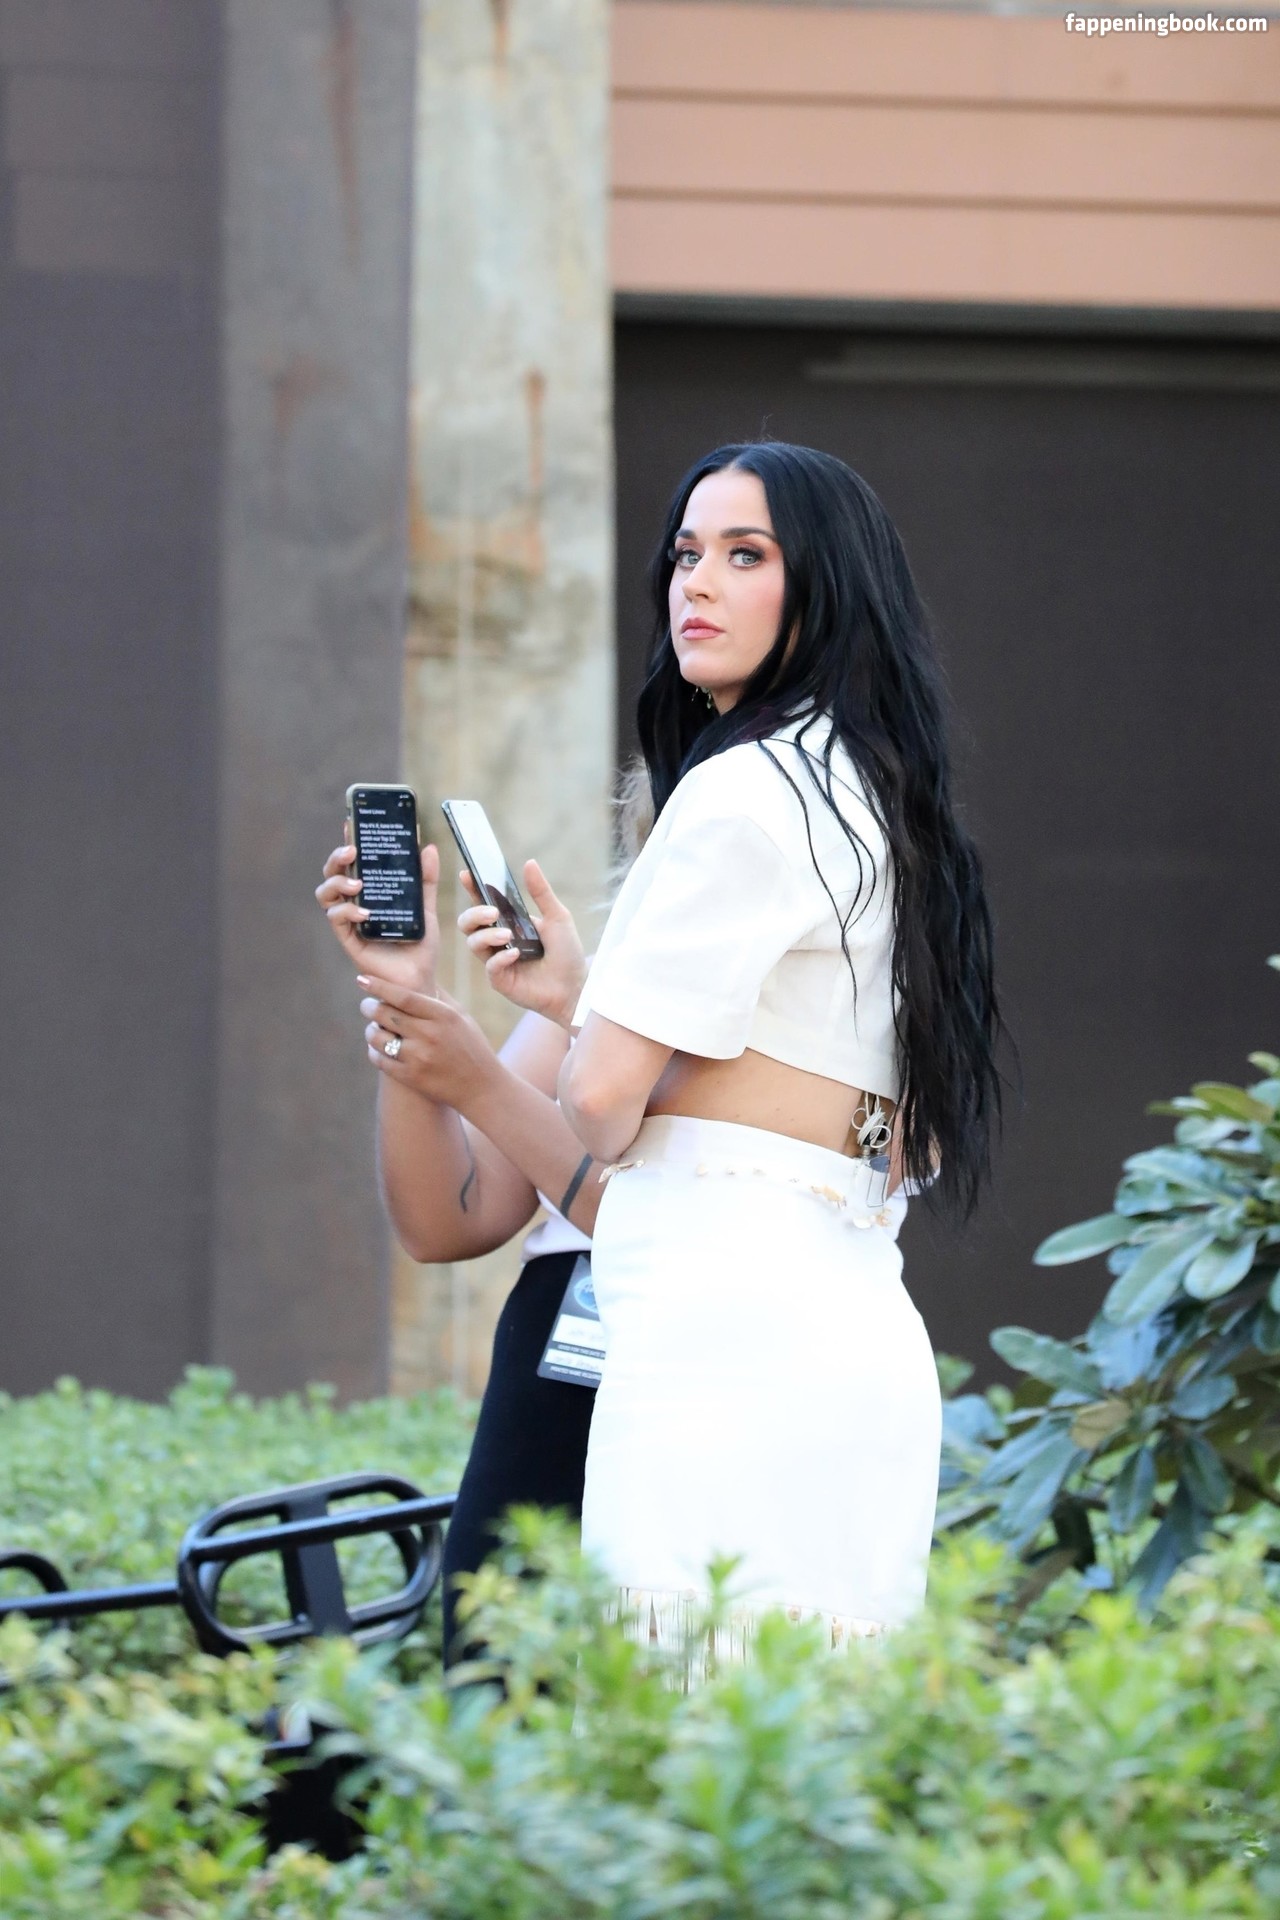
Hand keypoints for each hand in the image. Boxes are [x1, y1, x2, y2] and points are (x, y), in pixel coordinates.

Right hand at [316, 831, 439, 994]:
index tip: (352, 823)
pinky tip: (363, 912)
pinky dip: (347, 912)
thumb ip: (426, 880)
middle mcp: (355, 902)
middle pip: (333, 873)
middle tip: (352, 850)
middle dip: (337, 857)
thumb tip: (428, 847)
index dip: (349, 841)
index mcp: (371, 891)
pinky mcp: (348, 940)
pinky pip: (336, 920)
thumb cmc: (420, 945)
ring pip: (327, 893)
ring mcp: (349, 921)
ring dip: (337, 882)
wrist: (420, 979)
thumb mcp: (427, 908)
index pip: (355, 862)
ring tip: (357, 883)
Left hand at [358, 973, 497, 1110]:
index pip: (403, 996)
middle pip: (385, 1015)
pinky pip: (380, 1060)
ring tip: (375, 1028)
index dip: (379, 986)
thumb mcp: (462, 1016)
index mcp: (443, 1015)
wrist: (482, 1088)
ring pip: (378, 1038)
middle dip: (369, 1007)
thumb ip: (438, 997)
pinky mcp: (411, 1077)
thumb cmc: (472, 1046)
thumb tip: (415, 978)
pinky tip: (379, 1048)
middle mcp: (429, 1034)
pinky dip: (374, 1052)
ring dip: (371, 1031)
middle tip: (366, 1006)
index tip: (362, 979)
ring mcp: (419, 1058)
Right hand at [458, 858, 585, 1027]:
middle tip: (493, 912)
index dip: (472, 889)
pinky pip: (489, 966)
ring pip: (473, 943)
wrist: (576, 986)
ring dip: (487, 935)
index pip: (484, 903)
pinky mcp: (500, 980)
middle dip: (474, 914)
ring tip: (508, 935)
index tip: (466, 875)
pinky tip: (515, 954)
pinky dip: (500, 957)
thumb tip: (529, 862)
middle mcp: (498, 940)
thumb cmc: (567, 953)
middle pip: (467, 923)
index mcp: (509, 922)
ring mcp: (497, 960)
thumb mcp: (557, 917)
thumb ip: (541, 892)